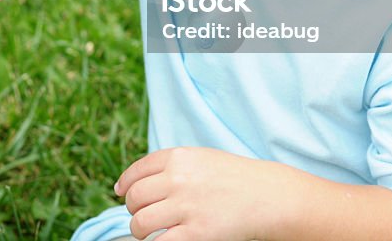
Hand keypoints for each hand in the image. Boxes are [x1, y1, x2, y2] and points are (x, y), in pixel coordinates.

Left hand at [115, 147, 287, 240]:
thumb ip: (172, 166)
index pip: (137, 170)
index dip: (125, 184)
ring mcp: (186, 207)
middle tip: (140, 215)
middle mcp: (178, 179)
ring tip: (148, 232)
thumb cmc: (235, 178)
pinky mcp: (197, 233)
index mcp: (179, 158)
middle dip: (133, 208)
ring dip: (139, 229)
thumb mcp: (202, 159)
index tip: (122, 194)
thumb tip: (135, 181)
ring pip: (140, 222)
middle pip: (135, 197)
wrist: (269, 196)